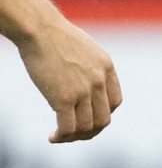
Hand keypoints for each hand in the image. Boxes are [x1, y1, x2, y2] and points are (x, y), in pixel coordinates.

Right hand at [18, 11, 122, 143]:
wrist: (40, 30)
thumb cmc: (56, 37)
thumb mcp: (85, 49)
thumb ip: (90, 67)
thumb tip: (82, 81)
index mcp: (106, 68)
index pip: (115, 102)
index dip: (102, 114)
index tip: (86, 117)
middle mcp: (99, 81)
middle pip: (103, 119)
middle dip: (89, 131)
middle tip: (73, 133)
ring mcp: (83, 91)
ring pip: (87, 127)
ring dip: (74, 137)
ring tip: (60, 136)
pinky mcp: (63, 98)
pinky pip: (68, 128)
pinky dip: (61, 137)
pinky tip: (52, 136)